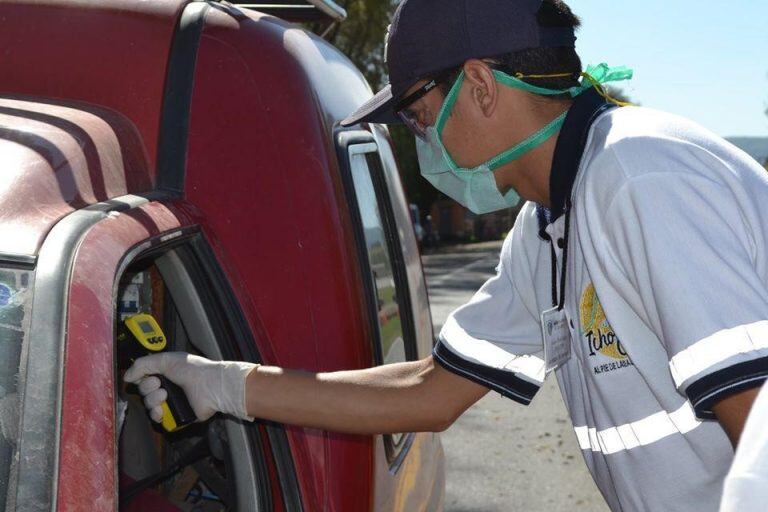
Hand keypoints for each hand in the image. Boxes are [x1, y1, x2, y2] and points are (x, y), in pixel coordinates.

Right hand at [124, 352, 258, 422]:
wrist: (210, 386)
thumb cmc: (193, 370)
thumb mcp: (165, 359)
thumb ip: (143, 364)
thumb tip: (127, 376)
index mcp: (166, 374)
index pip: (143, 379)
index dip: (141, 378)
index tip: (147, 376)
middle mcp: (167, 388)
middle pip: (143, 393)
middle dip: (148, 388)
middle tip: (160, 384)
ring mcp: (171, 403)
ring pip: (148, 407)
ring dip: (153, 401)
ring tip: (166, 395)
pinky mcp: (175, 417)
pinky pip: (157, 420)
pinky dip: (157, 415)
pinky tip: (163, 409)